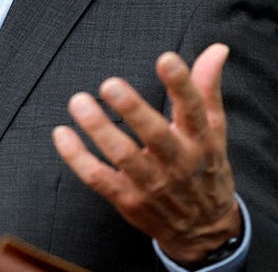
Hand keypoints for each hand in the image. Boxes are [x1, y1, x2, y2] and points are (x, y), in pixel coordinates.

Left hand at [52, 43, 241, 264]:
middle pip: (156, 135)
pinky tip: (61, 134)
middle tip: (110, 83)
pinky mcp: (127, 198)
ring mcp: (151, 183)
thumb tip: (216, 48)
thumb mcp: (212, 130)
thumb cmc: (204, 168)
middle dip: (133, 110)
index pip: (194, 110)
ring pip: (123, 156)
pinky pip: (98, 178)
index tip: (166, 59)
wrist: (203, 229)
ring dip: (98, 129)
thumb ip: (206, 88)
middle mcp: (177, 162)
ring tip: (78, 102)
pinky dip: (77, 158)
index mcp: (200, 141)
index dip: (181, 85)